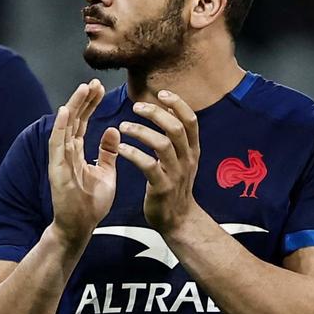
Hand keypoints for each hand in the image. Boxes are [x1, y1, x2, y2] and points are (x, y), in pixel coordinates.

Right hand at [47, 80, 117, 244]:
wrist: (80, 227)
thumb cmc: (91, 202)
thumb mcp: (106, 173)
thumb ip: (107, 152)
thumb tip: (112, 130)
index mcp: (76, 152)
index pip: (82, 122)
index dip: (90, 104)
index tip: (100, 87)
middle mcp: (65, 152)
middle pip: (73, 120)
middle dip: (83, 100)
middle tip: (94, 82)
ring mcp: (60, 160)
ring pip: (65, 127)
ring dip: (74, 107)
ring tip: (83, 88)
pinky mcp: (57, 170)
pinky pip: (57, 145)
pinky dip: (61, 127)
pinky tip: (66, 111)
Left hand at [115, 89, 205, 235]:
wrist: (179, 219)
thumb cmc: (175, 186)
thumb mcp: (183, 160)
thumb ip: (177, 138)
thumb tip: (169, 110)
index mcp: (192, 150)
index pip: (190, 120)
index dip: (177, 103)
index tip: (160, 93)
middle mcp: (187, 159)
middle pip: (175, 128)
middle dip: (155, 113)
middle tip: (136, 107)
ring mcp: (176, 173)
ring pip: (162, 144)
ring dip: (140, 131)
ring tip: (124, 126)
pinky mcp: (162, 187)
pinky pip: (148, 166)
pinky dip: (133, 154)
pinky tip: (121, 149)